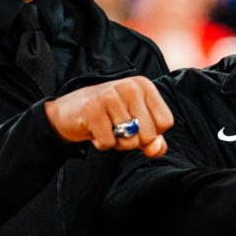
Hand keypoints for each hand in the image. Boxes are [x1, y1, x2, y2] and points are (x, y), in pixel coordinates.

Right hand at [44, 76, 173, 156]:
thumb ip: (154, 139)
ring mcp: (110, 96)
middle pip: (149, 135)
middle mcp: (130, 87)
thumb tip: (155, 149)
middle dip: (133, 141)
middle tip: (117, 128)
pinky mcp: (92, 109)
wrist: (69, 111)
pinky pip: (108, 143)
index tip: (135, 124)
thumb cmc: (108, 117)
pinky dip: (101, 143)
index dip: (152, 133)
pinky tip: (94, 130)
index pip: (166, 122)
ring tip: (106, 127)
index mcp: (144, 86)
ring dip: (116, 142)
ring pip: (129, 141)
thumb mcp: (136, 124)